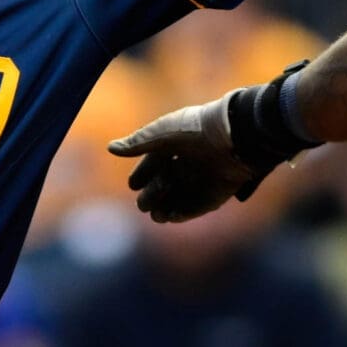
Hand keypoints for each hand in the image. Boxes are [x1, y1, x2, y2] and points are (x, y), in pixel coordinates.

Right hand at [107, 94, 271, 222]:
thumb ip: (138, 143)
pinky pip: (198, 207)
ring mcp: (205, 178)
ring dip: (165, 208)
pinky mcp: (218, 192)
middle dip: (151, 194)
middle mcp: (190, 161)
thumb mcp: (162, 134)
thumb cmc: (196, 130)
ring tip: (156, 214)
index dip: (142, 174)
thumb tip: (111, 148)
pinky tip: (171, 216)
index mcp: (177, 144)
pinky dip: (184, 213)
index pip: (154, 162)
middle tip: (143, 202)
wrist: (235, 136)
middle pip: (165, 183)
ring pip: (180, 198)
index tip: (133, 184)